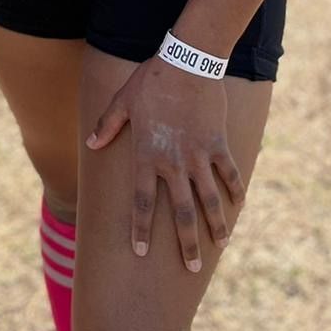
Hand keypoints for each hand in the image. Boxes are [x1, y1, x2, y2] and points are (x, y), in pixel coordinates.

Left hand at [86, 57, 244, 271]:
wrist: (187, 62)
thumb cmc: (151, 80)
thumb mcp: (122, 101)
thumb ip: (107, 126)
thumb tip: (91, 144)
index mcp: (146, 155)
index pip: (140, 202)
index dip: (139, 228)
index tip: (140, 251)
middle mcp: (173, 162)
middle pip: (180, 212)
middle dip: (187, 243)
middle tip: (191, 268)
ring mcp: (198, 155)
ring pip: (209, 200)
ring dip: (216, 225)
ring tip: (221, 246)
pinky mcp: (218, 144)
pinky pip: (229, 174)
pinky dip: (235, 190)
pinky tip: (239, 207)